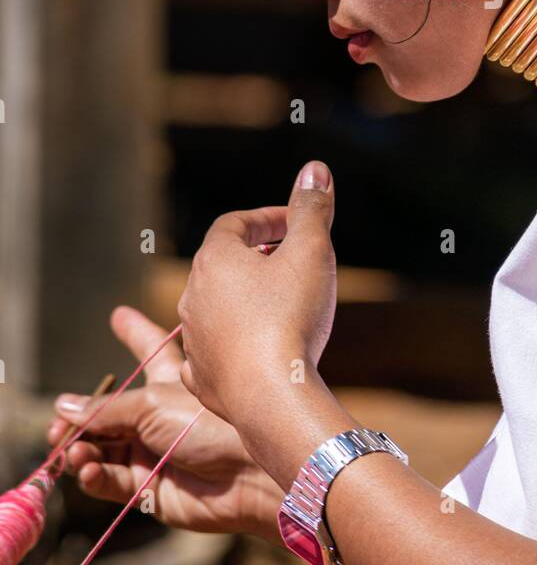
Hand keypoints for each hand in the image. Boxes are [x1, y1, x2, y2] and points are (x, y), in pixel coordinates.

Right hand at [47, 306, 283, 542]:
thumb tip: (62, 407)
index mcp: (170, 382)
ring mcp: (151, 452)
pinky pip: (109, 480)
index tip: (119, 315)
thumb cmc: (213, 424)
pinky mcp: (148, 489)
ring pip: (100, 449)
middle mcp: (159, 415)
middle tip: (58, 428)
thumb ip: (106, 409)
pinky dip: (92, 475)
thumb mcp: (155, 402)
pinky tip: (85, 469)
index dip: (134, 333)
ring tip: (72, 450)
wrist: (248, 474)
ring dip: (80, 449)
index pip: (148, 350)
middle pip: (107, 413)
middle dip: (77, 420)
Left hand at [177, 160, 336, 439]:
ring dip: (247, 299)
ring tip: (283, 305)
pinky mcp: (202, 377)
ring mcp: (195, 339)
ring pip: (218, 307)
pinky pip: (215, 349)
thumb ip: (311, 208)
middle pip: (224, 263)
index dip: (267, 219)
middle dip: (258, 257)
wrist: (273, 395)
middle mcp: (194, 296)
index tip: (296, 224)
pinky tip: (258, 345)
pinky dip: (235, 341)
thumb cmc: (291, 316)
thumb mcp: (311, 251)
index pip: (235, 224)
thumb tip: (315, 168)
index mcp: (215, 259)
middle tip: (293, 260)